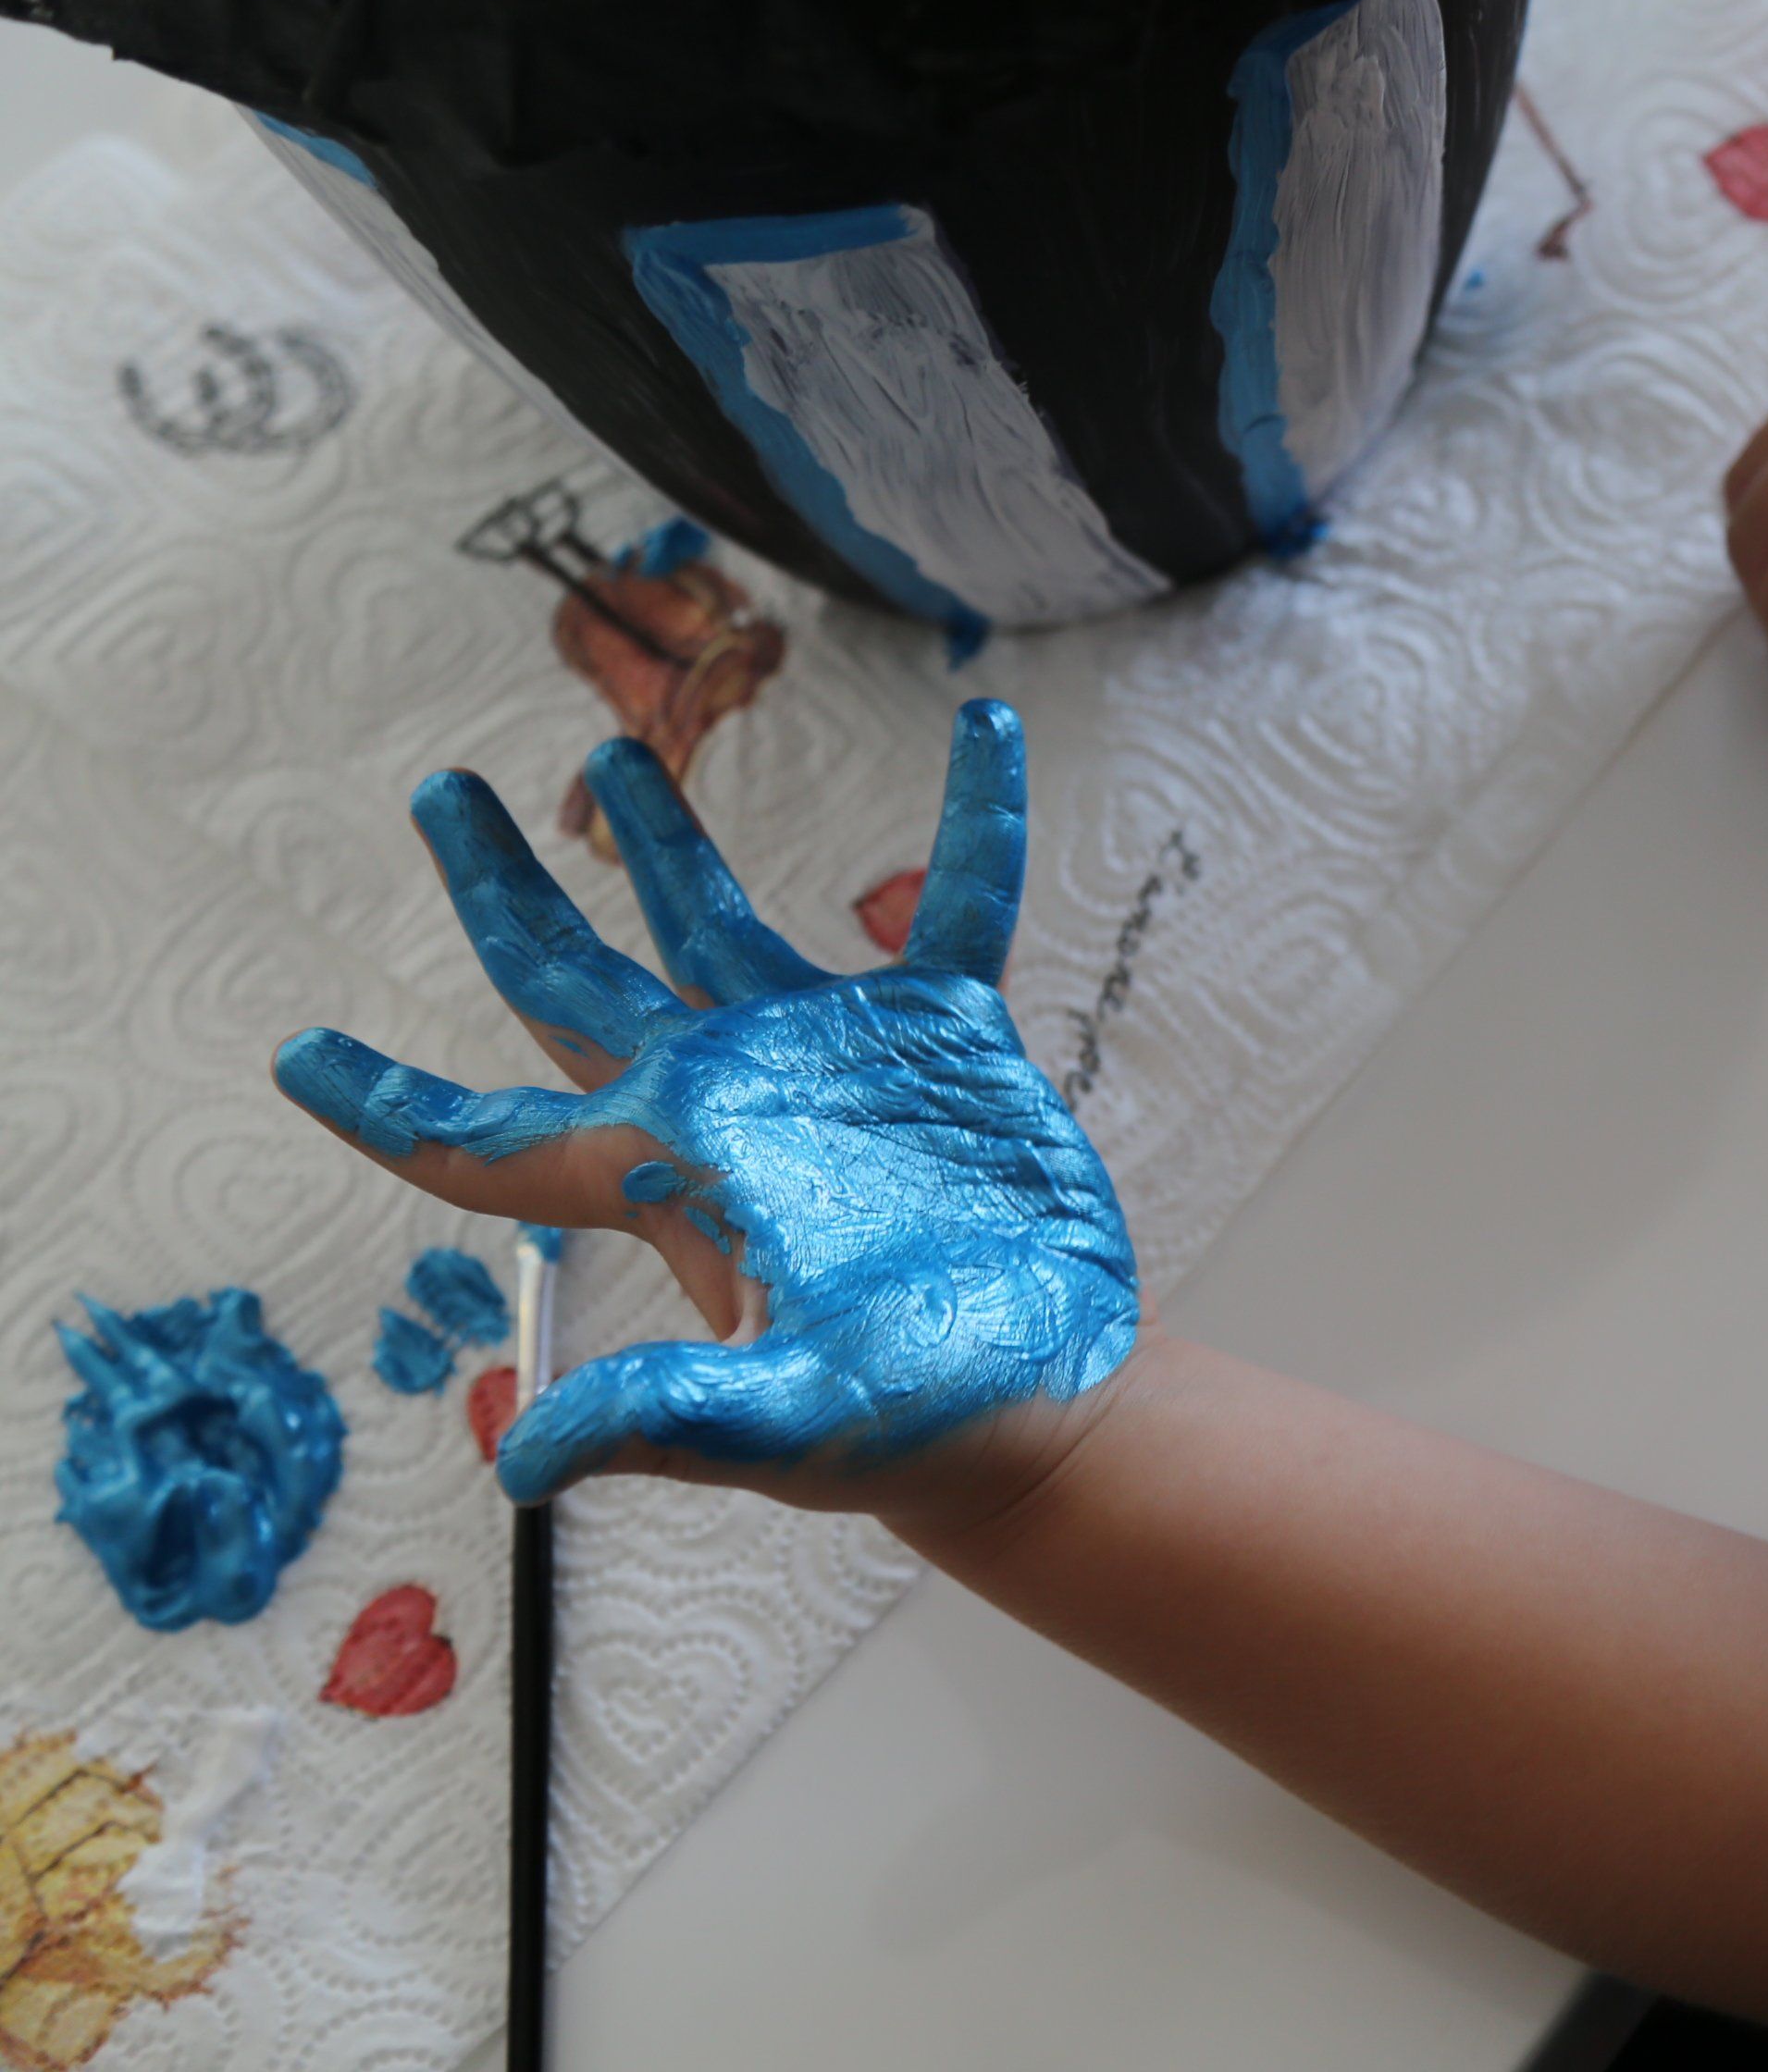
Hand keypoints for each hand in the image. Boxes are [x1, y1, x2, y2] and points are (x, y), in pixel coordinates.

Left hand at [271, 699, 1137, 1529]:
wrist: (1050, 1400)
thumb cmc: (916, 1423)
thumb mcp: (784, 1423)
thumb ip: (664, 1420)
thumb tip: (521, 1459)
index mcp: (659, 1176)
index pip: (482, 1144)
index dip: (384, 1101)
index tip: (296, 1055)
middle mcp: (724, 1099)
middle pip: (573, 982)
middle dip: (502, 888)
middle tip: (440, 793)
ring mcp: (833, 1057)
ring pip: (721, 922)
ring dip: (666, 837)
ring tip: (614, 760)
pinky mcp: (945, 1037)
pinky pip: (959, 902)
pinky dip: (974, 817)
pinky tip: (981, 729)